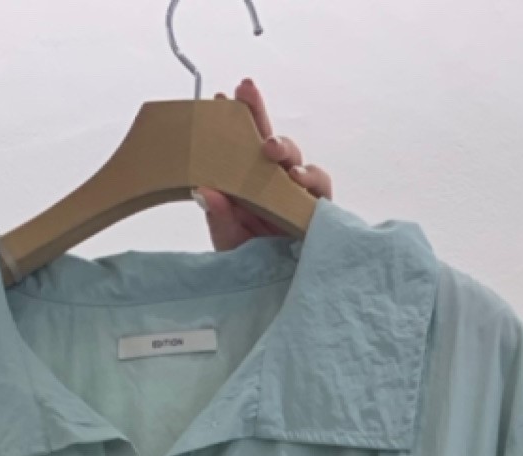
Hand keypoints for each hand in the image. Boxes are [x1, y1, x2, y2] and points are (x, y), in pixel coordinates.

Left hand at [196, 79, 332, 251]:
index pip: (243, 146)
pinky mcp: (318, 213)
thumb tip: (202, 190)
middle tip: (244, 93)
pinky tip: (297, 179)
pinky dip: (311, 180)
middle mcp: (275, 185)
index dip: (236, 119)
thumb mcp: (227, 239)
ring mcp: (298, 197)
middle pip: (270, 142)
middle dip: (258, 113)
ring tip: (269, 148)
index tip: (221, 97)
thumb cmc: (250, 264)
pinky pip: (320, 189)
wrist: (273, 295)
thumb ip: (218, 216)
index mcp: (250, 185)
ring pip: (297, 160)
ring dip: (284, 148)